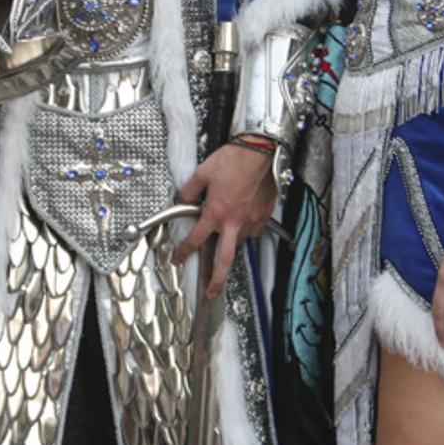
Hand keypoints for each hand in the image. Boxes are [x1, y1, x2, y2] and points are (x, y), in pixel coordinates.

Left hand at [171, 142, 278, 299]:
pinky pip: (253, 230)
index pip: (196, 239)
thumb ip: (189, 191)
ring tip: (227, 239)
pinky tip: (242, 222)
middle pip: (224, 260)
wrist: (260, 151)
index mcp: (216, 212)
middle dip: (216, 280)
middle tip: (211, 293)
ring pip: (239, 242)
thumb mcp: (202, 173)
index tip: (179, 259)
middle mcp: (234, 221)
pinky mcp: (264, 215)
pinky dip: (246, 230)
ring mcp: (251, 220)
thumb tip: (181, 201)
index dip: (184, 251)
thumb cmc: (233, 159)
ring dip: (231, 244)